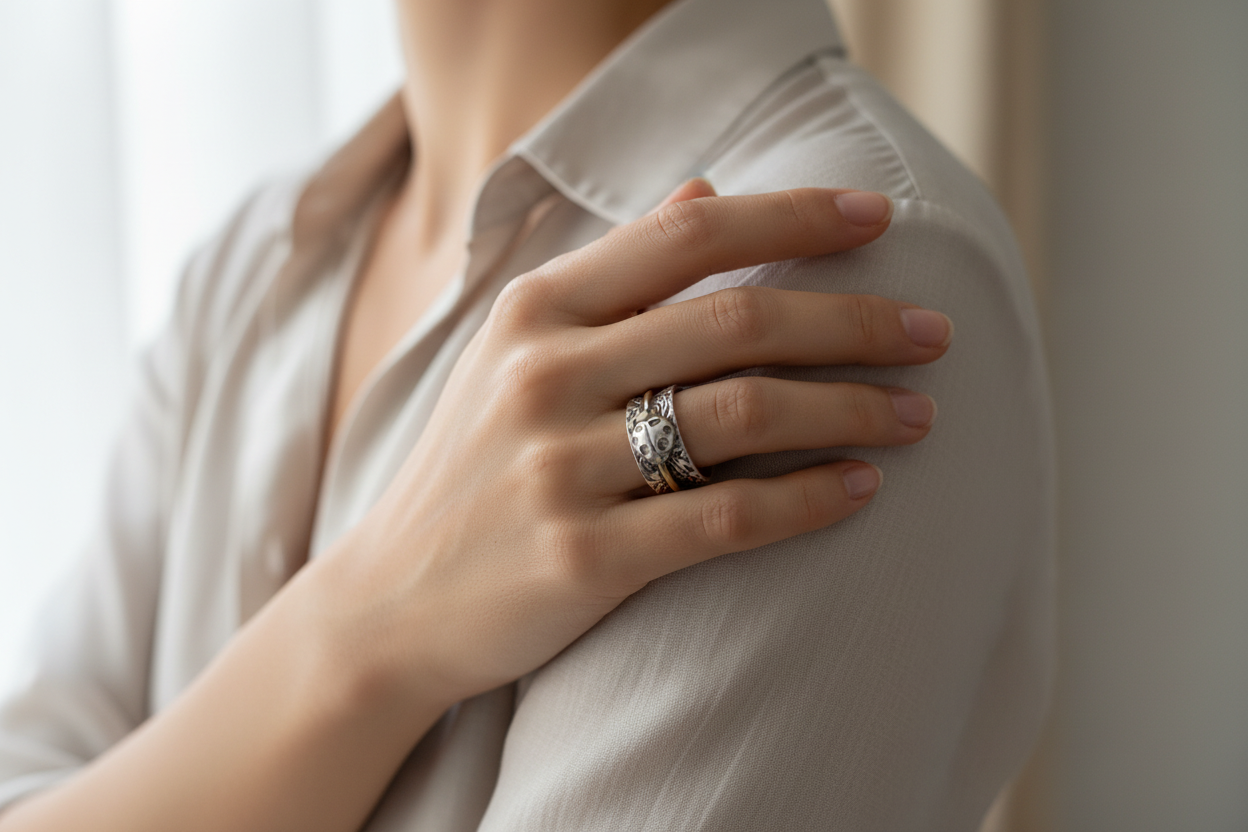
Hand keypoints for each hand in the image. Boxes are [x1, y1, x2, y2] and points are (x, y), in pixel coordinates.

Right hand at [307, 181, 951, 708]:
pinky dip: (809, 500)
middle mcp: (545, 375)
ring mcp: (561, 468)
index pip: (687, 235)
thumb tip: (706, 190)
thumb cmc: (473, 467)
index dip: (794, 217)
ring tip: (917, 413)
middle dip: (855, 319)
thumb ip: (613, 271)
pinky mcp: (585, 558)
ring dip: (851, 409)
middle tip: (934, 332)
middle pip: (736, 321)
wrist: (392, 601)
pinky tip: (862, 489)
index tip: (878, 219)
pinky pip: (728, 519)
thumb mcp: (517, 350)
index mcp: (535, 310)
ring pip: (745, 416)